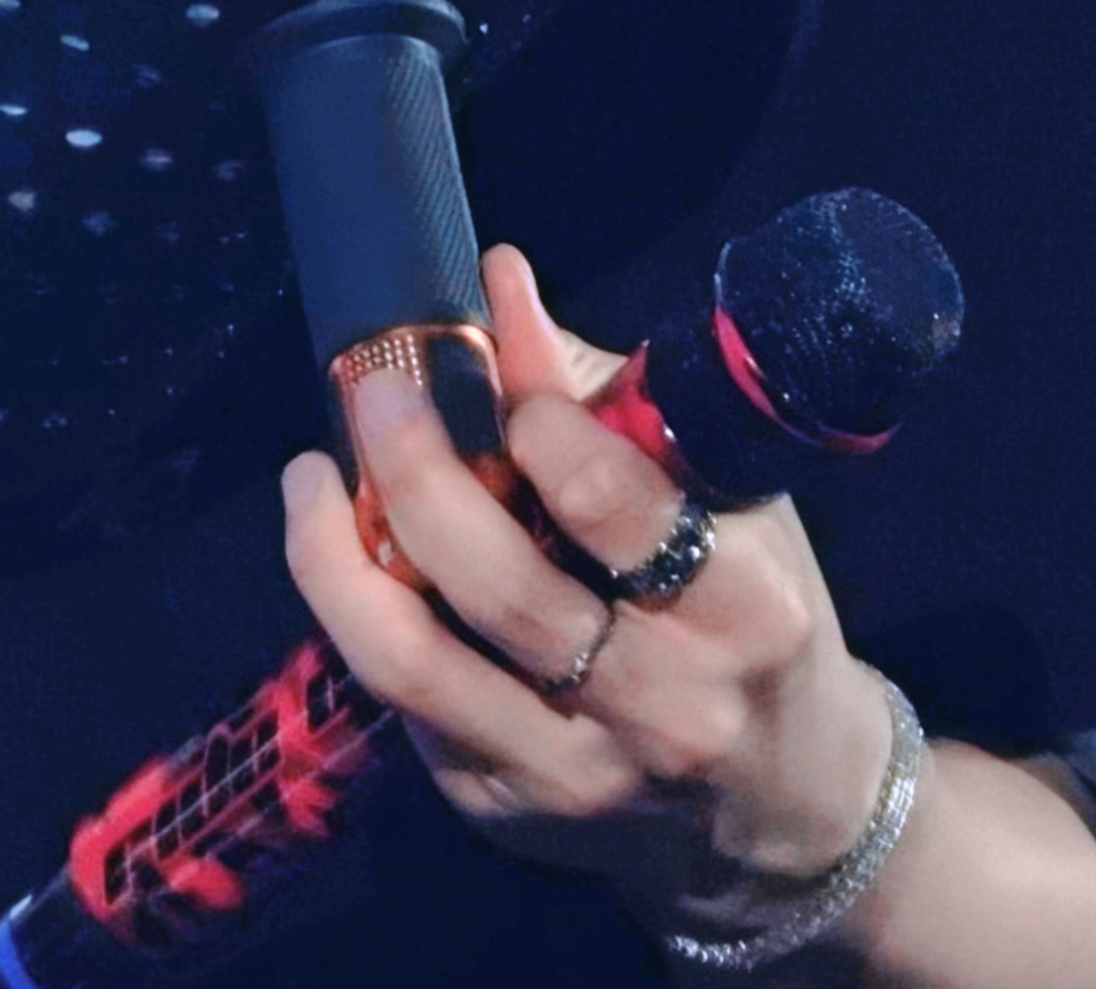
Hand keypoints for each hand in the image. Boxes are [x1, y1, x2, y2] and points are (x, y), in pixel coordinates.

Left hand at [281, 246, 894, 928]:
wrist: (786, 808)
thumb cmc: (749, 614)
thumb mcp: (725, 499)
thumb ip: (604, 395)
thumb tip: (498, 281)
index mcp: (743, 608)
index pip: (616, 504)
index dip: (538, 418)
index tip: (495, 354)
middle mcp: (664, 708)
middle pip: (502, 587)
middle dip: (414, 471)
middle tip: (372, 391)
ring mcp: (579, 776)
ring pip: (416, 666)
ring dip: (336, 558)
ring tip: (309, 479)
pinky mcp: (509, 815)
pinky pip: (408, 708)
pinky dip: (366, 619)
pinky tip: (358, 562)